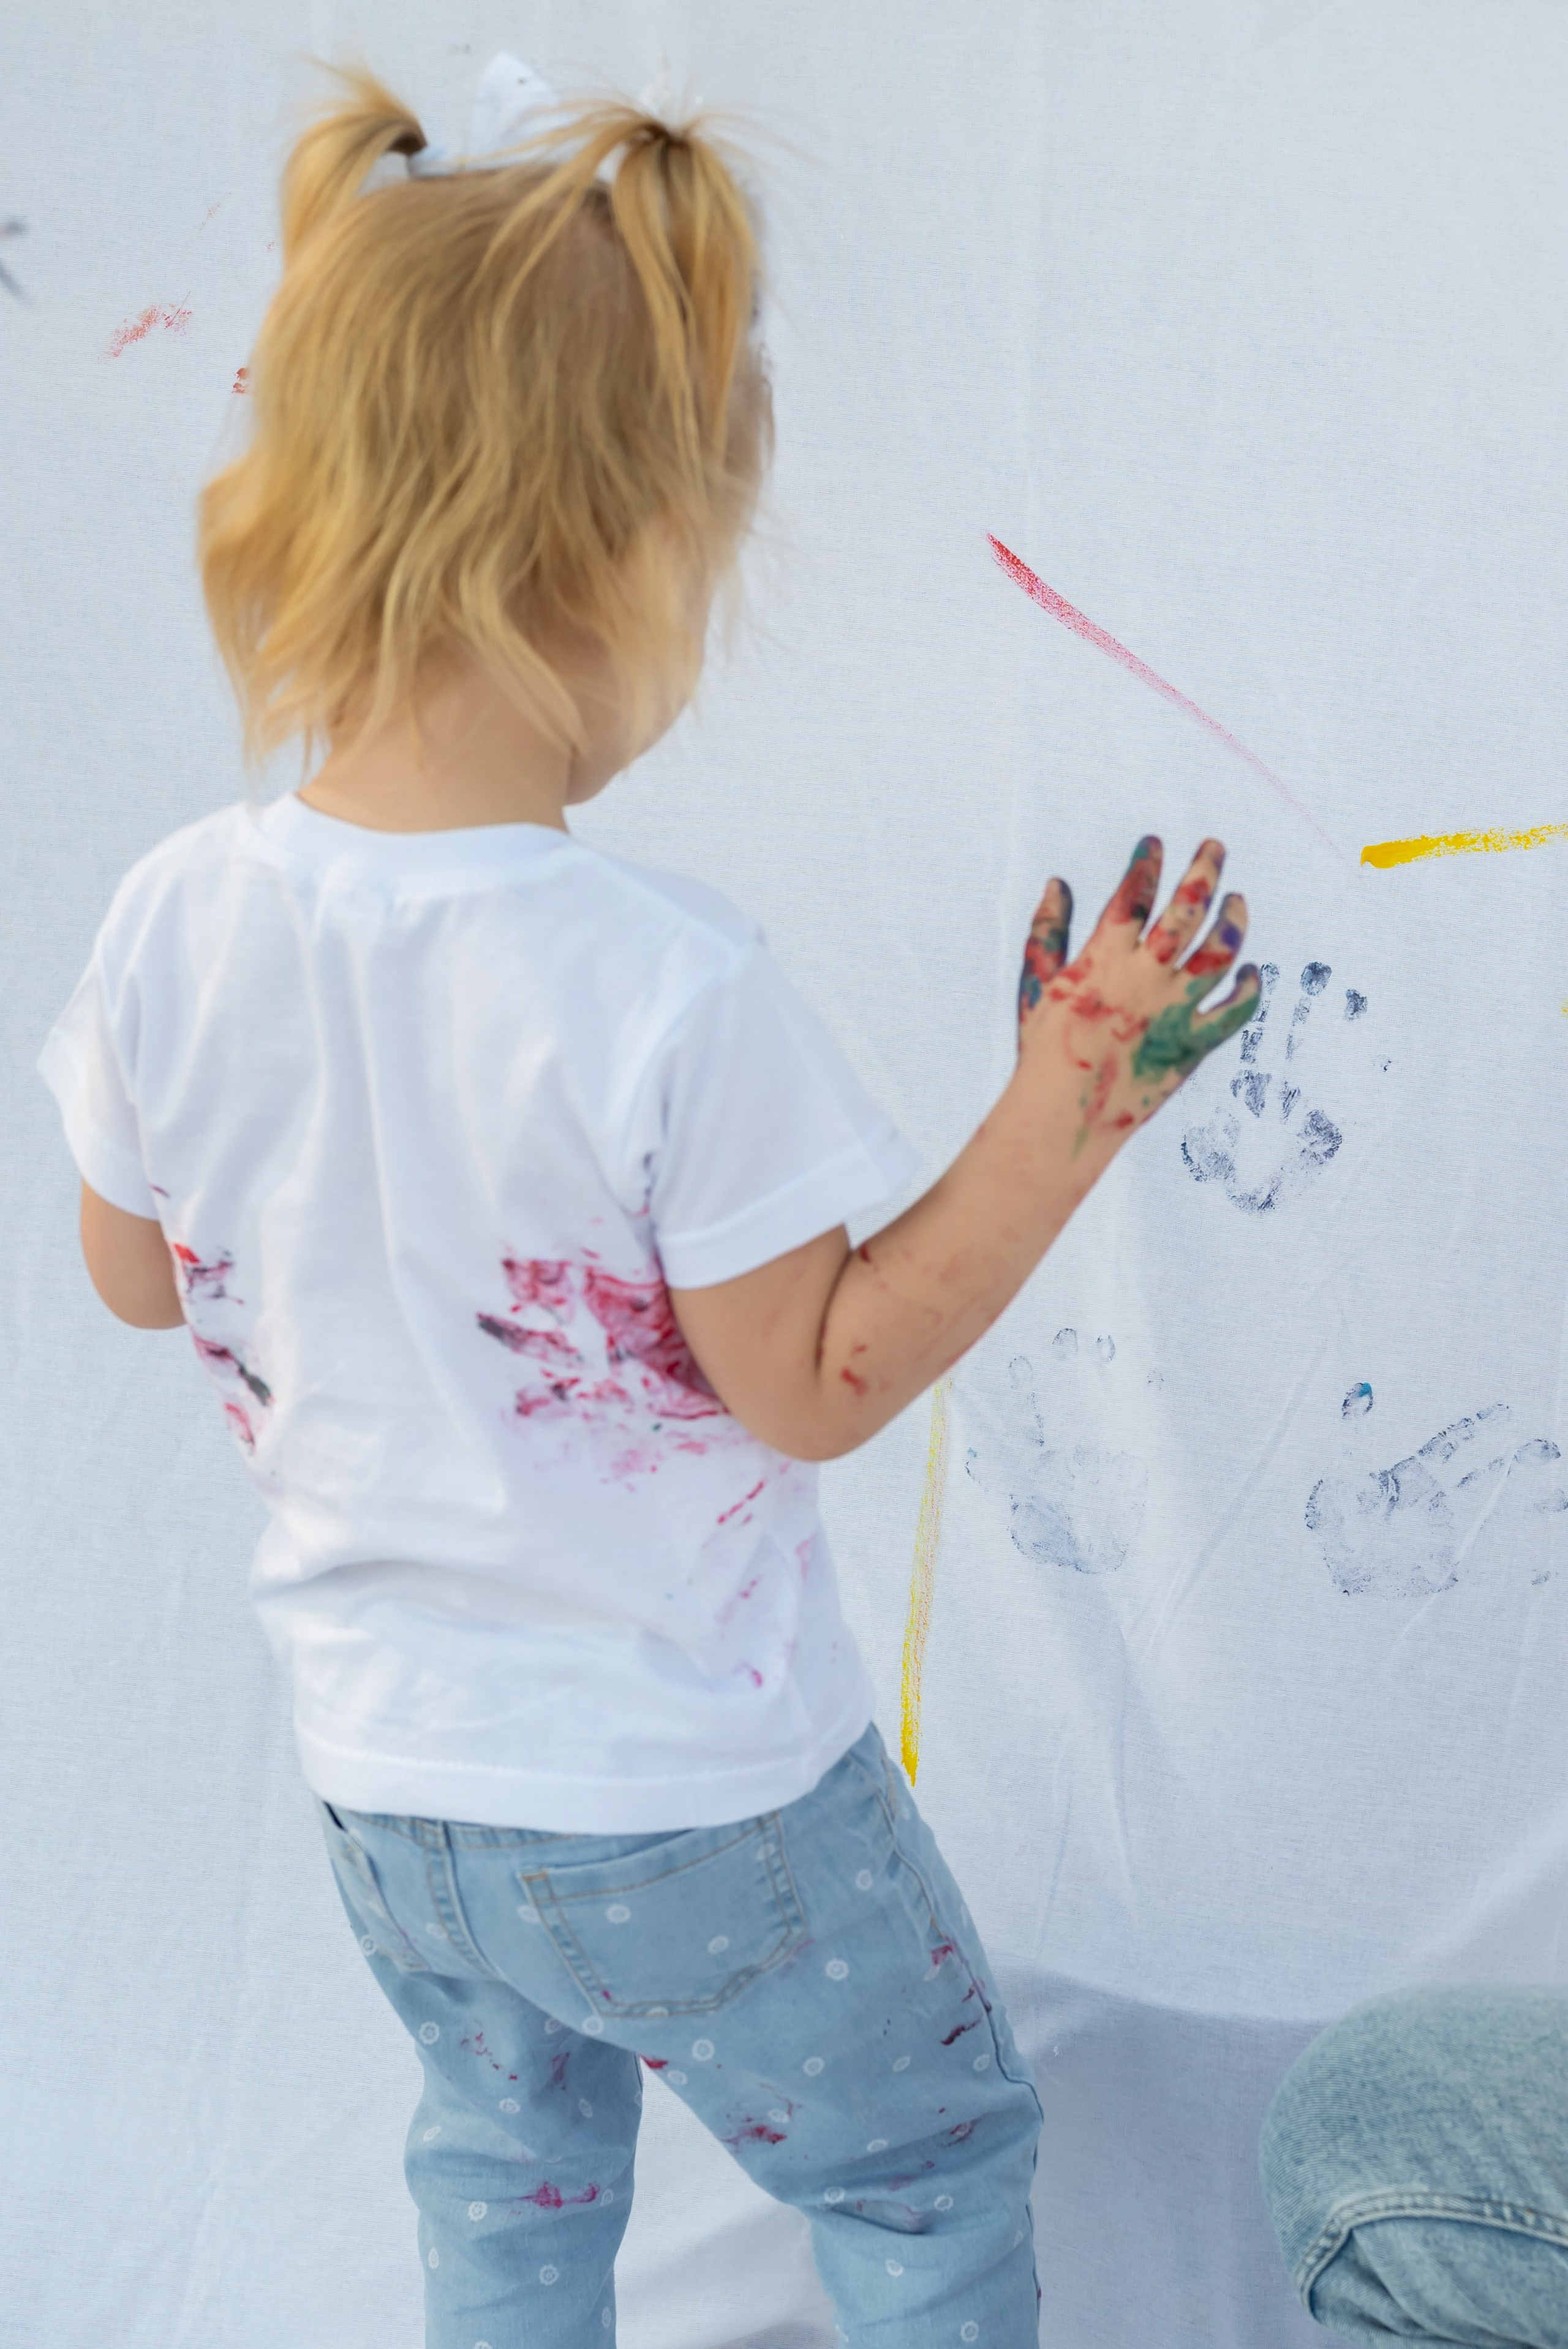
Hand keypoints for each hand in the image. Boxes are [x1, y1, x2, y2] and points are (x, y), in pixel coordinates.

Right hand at [1016, 836, 1258, 1153]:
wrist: (1065, 1115)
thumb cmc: (1043, 1051)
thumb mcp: (1035, 986)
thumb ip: (1046, 932)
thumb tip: (1058, 883)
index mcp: (1105, 958)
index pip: (1134, 893)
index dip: (1146, 862)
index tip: (1154, 843)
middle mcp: (1147, 976)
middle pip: (1187, 908)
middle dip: (1204, 869)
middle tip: (1215, 846)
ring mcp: (1176, 1009)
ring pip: (1221, 950)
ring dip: (1234, 918)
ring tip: (1238, 899)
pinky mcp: (1195, 1044)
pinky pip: (1236, 1011)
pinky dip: (1249, 988)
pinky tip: (1250, 972)